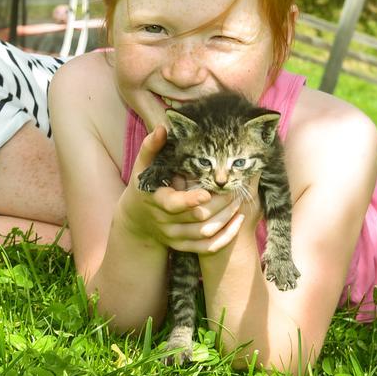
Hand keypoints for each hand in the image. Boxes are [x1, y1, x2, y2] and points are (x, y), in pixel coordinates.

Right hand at [121, 126, 245, 253]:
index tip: (208, 191)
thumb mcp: (142, 166)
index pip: (174, 204)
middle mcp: (165, 222)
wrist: (136, 220)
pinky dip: (225, 237)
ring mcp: (174, 237)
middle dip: (219, 204)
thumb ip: (152, 147)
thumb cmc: (143, 185)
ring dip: (226, 218)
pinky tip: (238, 222)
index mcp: (157, 201)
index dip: (191, 200)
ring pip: (206, 233)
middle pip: (198, 218)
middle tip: (235, 189)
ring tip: (239, 201)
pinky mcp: (183, 246)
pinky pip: (207, 248)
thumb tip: (164, 127)